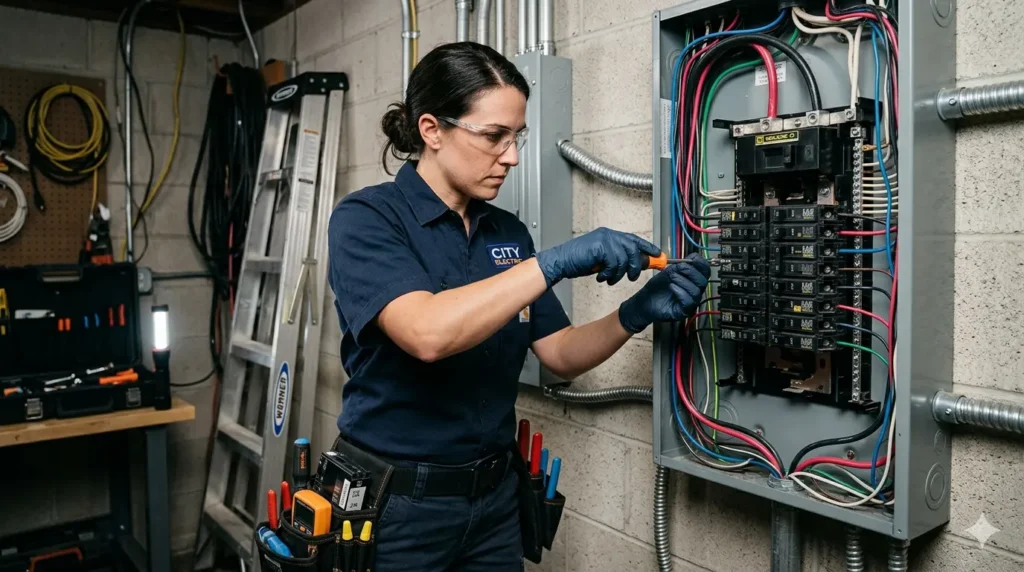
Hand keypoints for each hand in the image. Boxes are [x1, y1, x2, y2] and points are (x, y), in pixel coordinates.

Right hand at [535, 227, 661, 286]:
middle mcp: (609, 234)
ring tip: (609, 279)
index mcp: (610, 235)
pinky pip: (614, 263)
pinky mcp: (600, 246)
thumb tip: (639, 263)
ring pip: (624, 258)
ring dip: (618, 273)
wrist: (561, 262)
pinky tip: (601, 277)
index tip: (659, 256)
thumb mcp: (604, 260)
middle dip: (636, 265)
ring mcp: (604, 239)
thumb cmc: (579, 261)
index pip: (634, 239)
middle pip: (633, 249)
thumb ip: (619, 258)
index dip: (648, 247)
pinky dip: (609, 274)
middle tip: (632, 276)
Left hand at [617, 254, 710, 333]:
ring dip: (684, 281)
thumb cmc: (657, 287)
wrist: (645, 301)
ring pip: (696, 291)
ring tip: (672, 277)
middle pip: (703, 281)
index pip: (705, 272)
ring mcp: (690, 303)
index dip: (701, 264)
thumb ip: (681, 266)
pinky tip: (672, 287)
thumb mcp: (669, 272)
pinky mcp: (684, 312)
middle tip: (679, 268)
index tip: (693, 258)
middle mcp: (694, 292)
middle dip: (692, 272)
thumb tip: (692, 258)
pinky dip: (680, 292)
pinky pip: (688, 302)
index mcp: (693, 281)